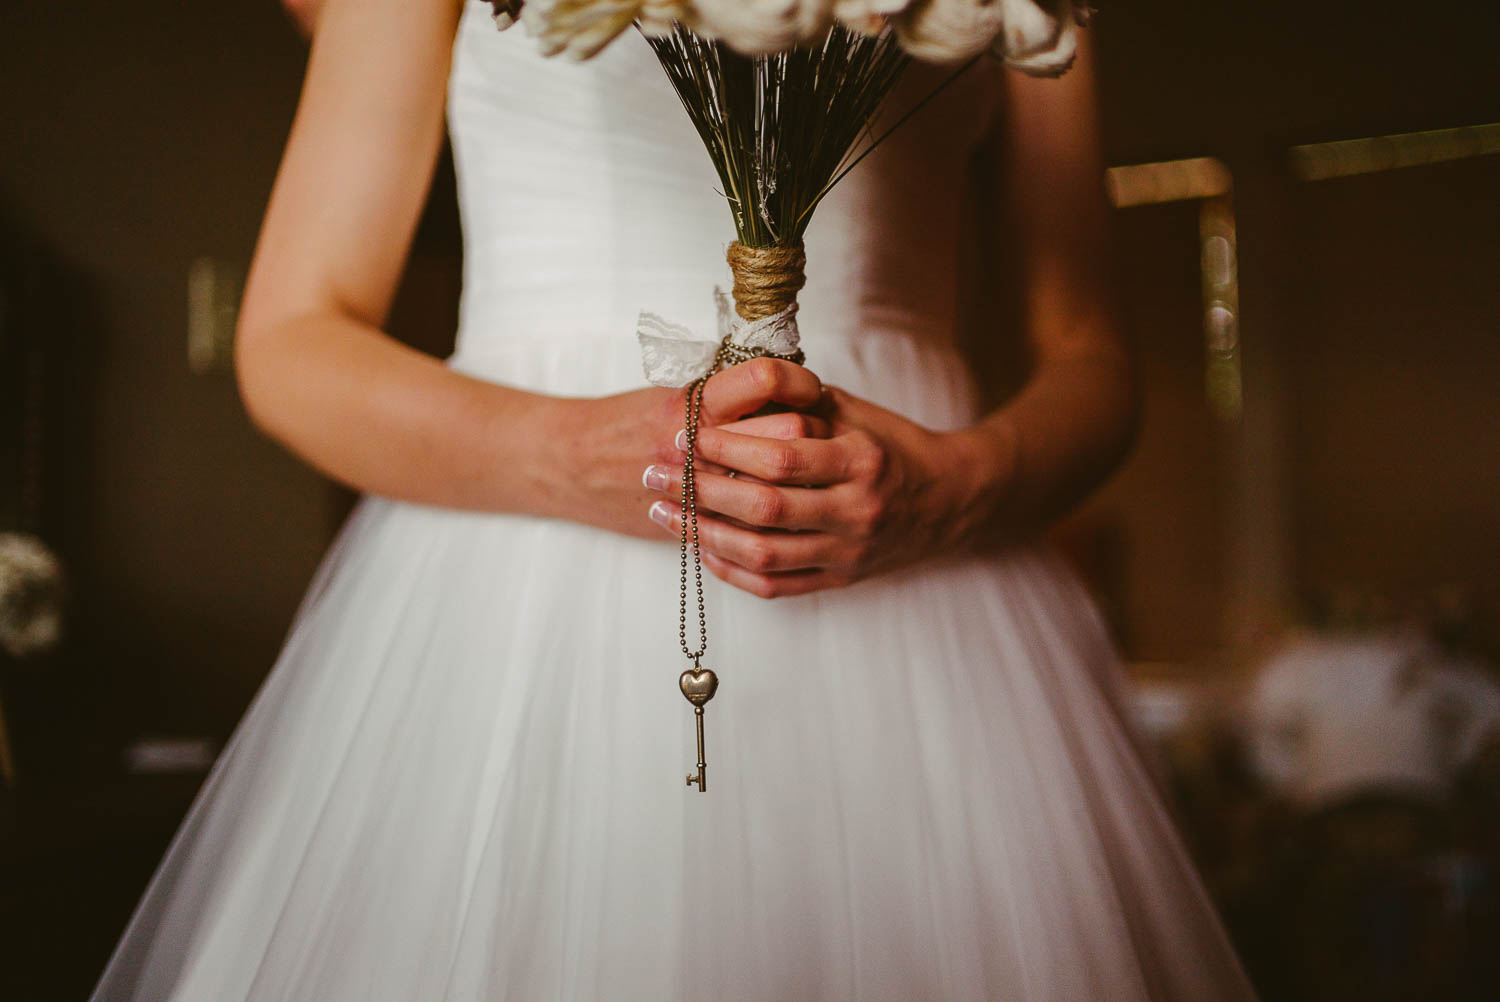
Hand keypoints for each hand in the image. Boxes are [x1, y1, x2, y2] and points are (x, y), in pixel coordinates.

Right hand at [551, 358, 828, 540]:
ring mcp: (700, 488)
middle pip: (787, 432)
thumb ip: (728, 396)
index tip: (812, 388)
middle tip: (823, 433)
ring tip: (810, 472)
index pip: (768, 379)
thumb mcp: (675, 394)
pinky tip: (787, 508)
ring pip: (778, 486)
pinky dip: (779, 519)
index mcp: (695, 400)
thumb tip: (793, 394)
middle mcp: (700, 443)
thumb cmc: (627, 423)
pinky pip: (754, 529)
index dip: (800, 381)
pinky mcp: (697, 522)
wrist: (574, 466)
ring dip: (803, 479)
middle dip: (814, 432)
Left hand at [642, 386, 1007, 597]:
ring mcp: (848, 553)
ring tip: (663, 511)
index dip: (723, 447)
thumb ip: (799, 401)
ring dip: (702, 533)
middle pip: (762, 508)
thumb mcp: (854, 412)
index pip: (779, 457)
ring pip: (761, 553)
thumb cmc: (892, 447)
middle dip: (699, 490)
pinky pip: (773, 585)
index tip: (683, 434)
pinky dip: (730, 569)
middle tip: (654, 473)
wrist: (949, 500)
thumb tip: (733, 383)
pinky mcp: (839, 581)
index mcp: (862, 461)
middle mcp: (857, 512)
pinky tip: (700, 546)